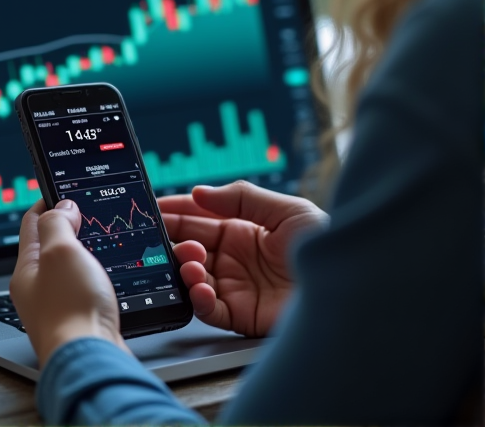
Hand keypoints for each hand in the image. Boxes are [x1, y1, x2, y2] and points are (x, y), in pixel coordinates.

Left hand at [10, 199, 128, 367]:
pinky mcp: (79, 319)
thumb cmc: (72, 309)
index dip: (47, 200)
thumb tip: (62, 207)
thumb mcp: (61, 252)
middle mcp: (37, 288)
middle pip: (48, 245)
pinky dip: (93, 272)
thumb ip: (58, 223)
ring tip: (98, 236)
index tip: (61, 188)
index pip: (31, 223)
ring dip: (82, 249)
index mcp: (27, 269)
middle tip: (85, 209)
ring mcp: (57, 305)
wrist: (91, 360)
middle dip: (66, 224)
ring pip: (67, 267)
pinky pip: (83, 286)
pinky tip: (106, 272)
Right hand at [160, 181, 327, 336]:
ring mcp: (236, 286)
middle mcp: (235, 258)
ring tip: (190, 259)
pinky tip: (202, 287)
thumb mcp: (286, 209)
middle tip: (162, 234)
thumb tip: (199, 191)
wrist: (351, 287)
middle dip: (174, 238)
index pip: (200, 217)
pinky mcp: (241, 315)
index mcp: (243, 229)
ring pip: (194, 277)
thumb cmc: (325, 243)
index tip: (155, 207)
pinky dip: (198, 299)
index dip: (177, 210)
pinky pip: (209, 309)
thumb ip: (242, 198)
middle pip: (190, 246)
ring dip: (184, 267)